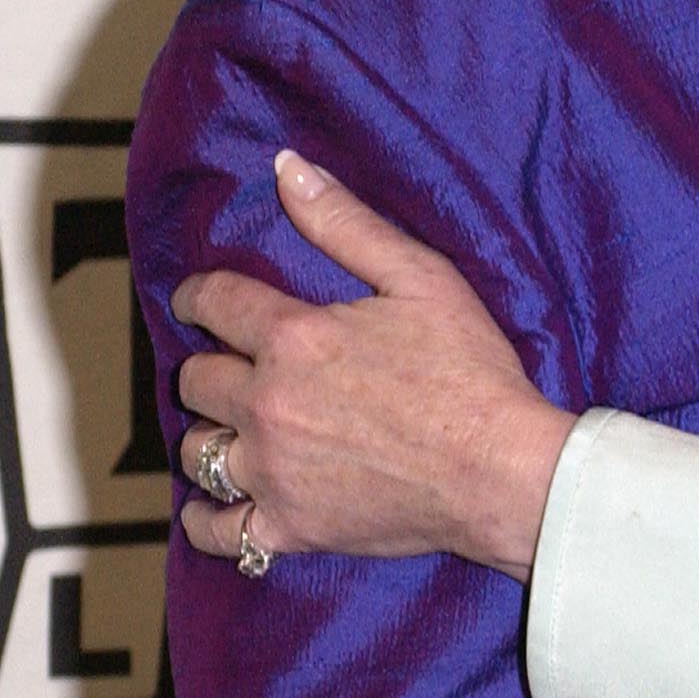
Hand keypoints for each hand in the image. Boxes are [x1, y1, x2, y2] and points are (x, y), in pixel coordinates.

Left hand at [171, 151, 573, 581]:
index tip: (202, 300)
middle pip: (195, 379)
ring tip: (241, 429)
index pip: (213, 303)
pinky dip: (208, 516)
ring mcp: (273, 472)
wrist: (503, 471)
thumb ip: (346, 223)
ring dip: (213, 433)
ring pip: (197, 450)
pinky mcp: (289, 527)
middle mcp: (268, 404)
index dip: (200, 295)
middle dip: (213, 365)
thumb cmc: (471, 372)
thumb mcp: (422, 278)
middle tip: (238, 367)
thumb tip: (287, 168)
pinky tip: (220, 501)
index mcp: (294, 338)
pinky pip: (215, 529)